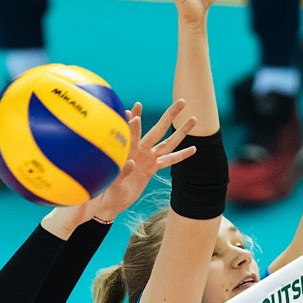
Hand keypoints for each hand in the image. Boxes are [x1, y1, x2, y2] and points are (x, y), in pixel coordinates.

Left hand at [85, 100, 197, 221]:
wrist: (112, 201)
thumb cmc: (108, 190)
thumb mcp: (113, 183)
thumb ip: (121, 172)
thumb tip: (131, 162)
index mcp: (129, 151)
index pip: (133, 133)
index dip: (135, 122)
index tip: (137, 107)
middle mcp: (140, 151)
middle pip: (159, 130)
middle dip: (170, 116)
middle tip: (182, 101)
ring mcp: (148, 158)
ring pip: (169, 143)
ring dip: (181, 132)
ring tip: (194, 119)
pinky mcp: (152, 168)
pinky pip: (169, 160)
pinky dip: (181, 155)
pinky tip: (193, 148)